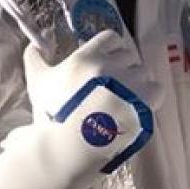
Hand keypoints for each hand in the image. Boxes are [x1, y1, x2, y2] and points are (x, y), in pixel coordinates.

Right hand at [23, 30, 163, 119]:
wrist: (69, 149)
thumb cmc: (52, 116)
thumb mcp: (38, 83)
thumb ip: (34, 59)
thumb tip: (33, 45)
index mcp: (87, 57)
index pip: (111, 39)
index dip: (111, 51)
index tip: (106, 66)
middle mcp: (111, 66)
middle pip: (128, 57)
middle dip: (122, 71)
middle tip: (111, 90)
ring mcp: (130, 83)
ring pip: (142, 73)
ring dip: (135, 85)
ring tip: (122, 104)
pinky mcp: (144, 102)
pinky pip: (156, 90)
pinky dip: (149, 98)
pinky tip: (136, 109)